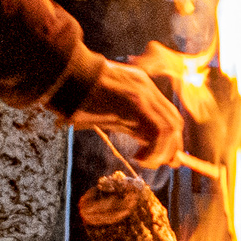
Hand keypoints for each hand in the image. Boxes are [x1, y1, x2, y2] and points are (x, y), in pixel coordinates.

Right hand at [69, 57, 185, 167]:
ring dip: (162, 151)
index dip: (171, 140)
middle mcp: (147, 89)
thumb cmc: (77, 96)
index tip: (163, 158)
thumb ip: (128, 123)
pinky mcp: (137, 101)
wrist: (65, 77)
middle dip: (170, 148)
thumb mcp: (108, 111)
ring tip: (144, 162)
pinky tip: (139, 157)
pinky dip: (154, 149)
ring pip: (170, 127)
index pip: (168, 116)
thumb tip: (144, 142)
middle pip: (174, 121)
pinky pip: (159, 129)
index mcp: (142, 89)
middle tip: (156, 163)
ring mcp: (144, 92)